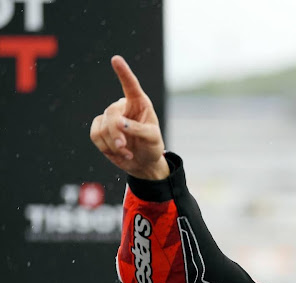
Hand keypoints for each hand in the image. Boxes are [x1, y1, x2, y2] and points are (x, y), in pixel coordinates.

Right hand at [89, 56, 168, 179]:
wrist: (143, 162)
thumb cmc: (152, 146)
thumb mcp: (153, 138)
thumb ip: (139, 129)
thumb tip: (119, 123)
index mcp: (139, 103)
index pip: (130, 85)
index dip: (123, 73)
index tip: (116, 59)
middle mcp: (123, 107)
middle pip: (111, 113)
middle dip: (116, 133)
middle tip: (123, 147)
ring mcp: (110, 117)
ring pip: (101, 127)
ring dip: (113, 144)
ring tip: (126, 152)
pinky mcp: (100, 129)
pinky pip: (95, 135)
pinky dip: (106, 147)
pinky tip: (118, 153)